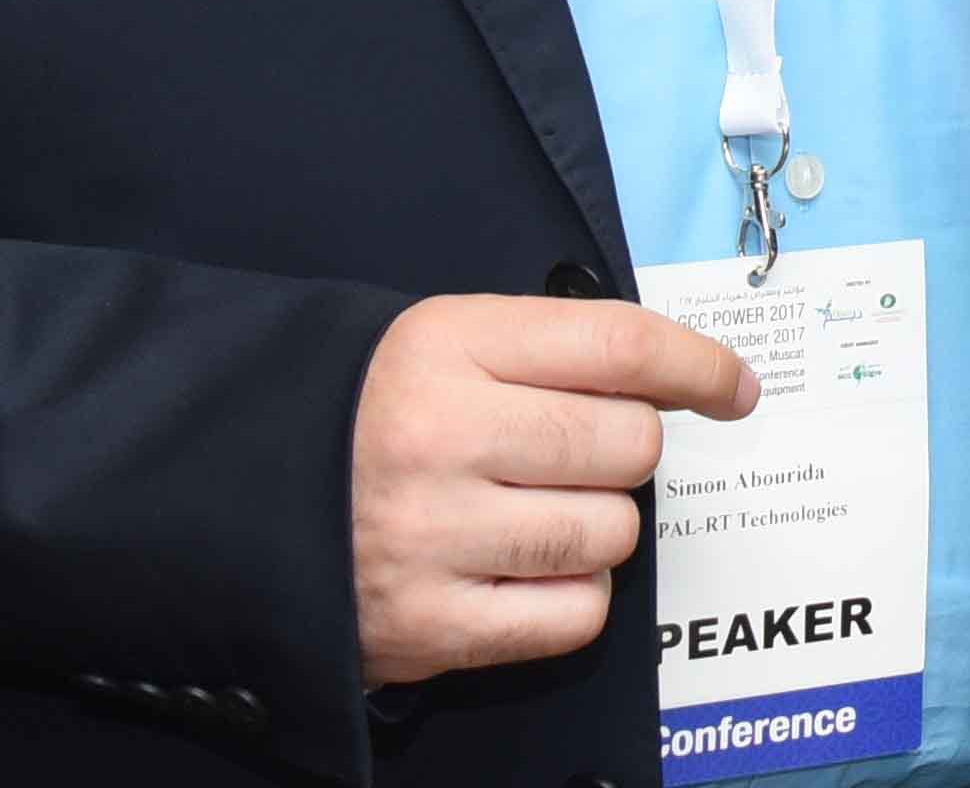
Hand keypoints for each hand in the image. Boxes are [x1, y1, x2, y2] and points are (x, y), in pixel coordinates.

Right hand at [348, 292, 757, 685]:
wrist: (235, 492)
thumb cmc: (371, 412)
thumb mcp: (444, 341)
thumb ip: (554, 351)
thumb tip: (685, 380)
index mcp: (448, 346)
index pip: (619, 347)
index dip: (698, 366)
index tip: (734, 388)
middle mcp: (440, 437)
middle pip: (628, 444)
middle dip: (625, 450)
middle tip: (573, 455)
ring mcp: (431, 537)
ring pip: (611, 532)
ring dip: (598, 526)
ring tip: (534, 512)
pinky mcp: (428, 627)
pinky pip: (575, 613)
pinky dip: (572, 595)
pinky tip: (525, 570)